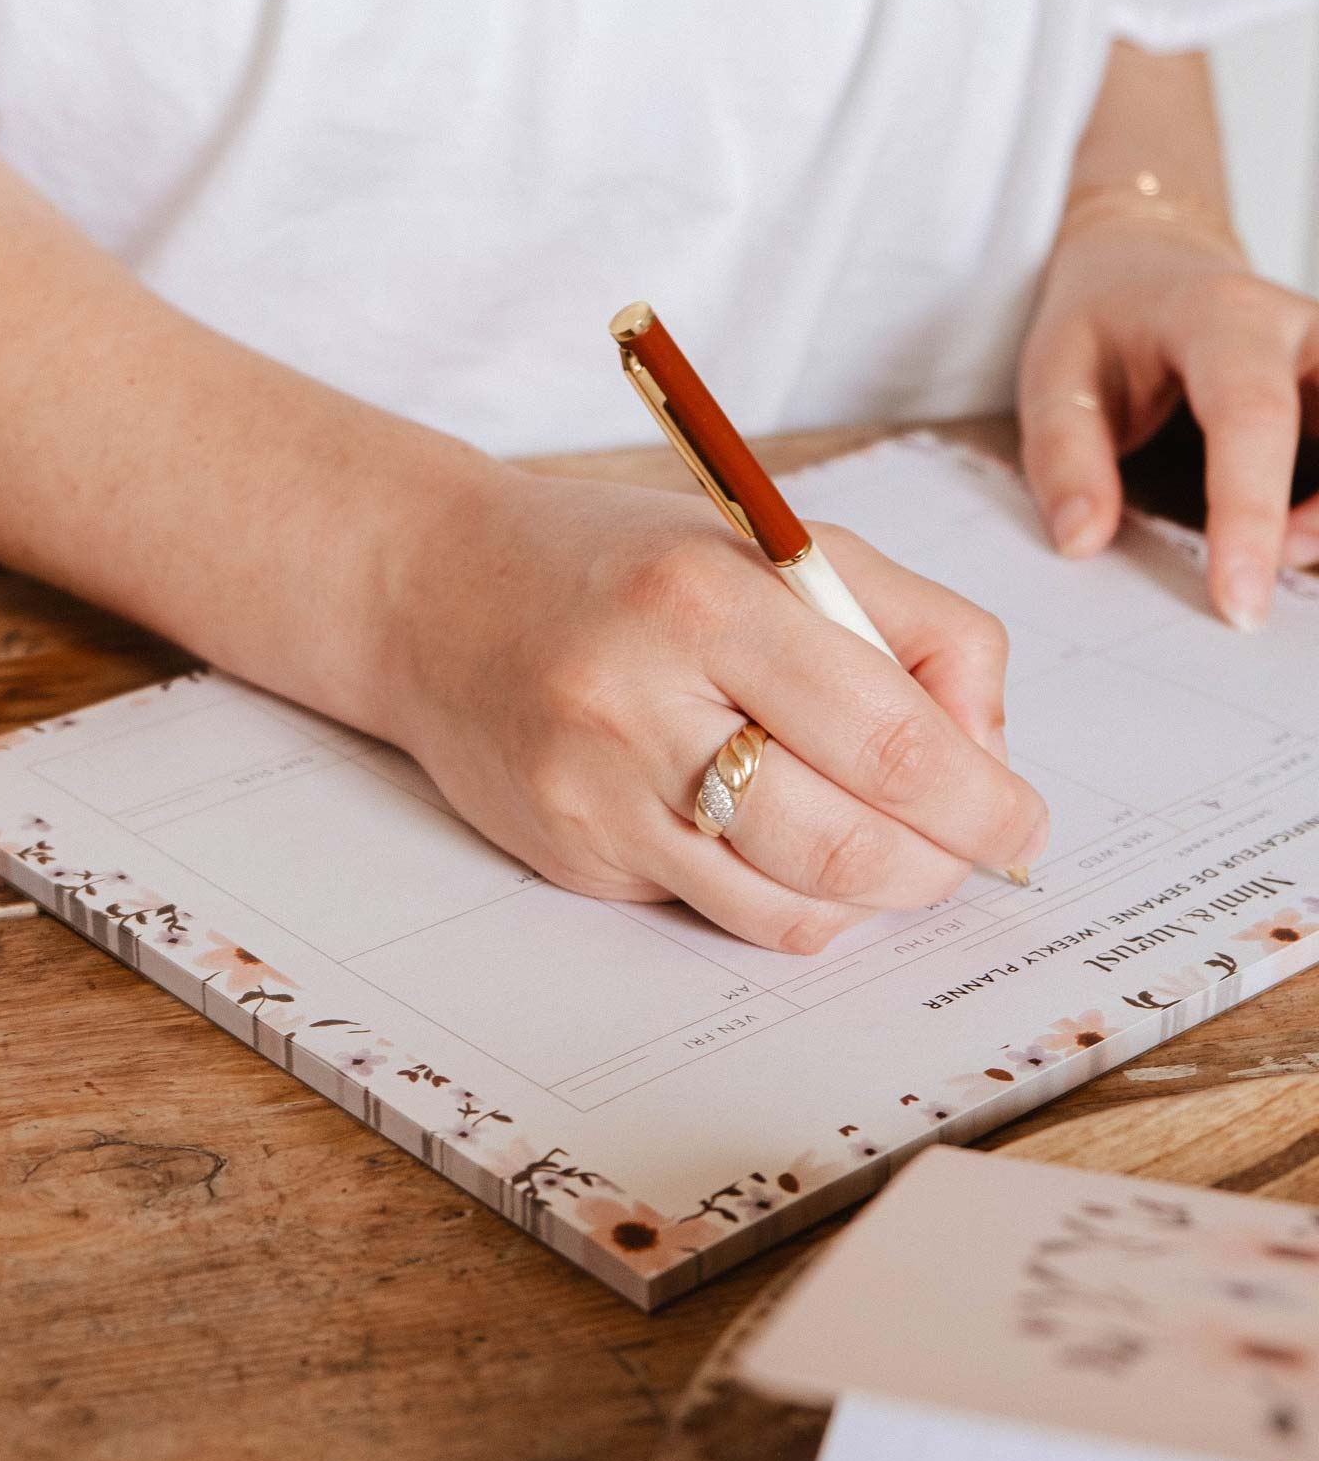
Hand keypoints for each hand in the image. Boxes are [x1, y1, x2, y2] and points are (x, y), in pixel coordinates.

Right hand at [379, 466, 1048, 951]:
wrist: (438, 594)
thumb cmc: (629, 565)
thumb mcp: (779, 544)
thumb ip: (911, 627)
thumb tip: (987, 755)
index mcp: (711, 599)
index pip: (887, 736)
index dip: (982, 801)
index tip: (1021, 820)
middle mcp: (643, 701)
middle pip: (849, 846)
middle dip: (940, 864)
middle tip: (969, 846)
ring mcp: (599, 795)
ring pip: (792, 909)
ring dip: (874, 896)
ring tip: (886, 847)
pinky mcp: (573, 859)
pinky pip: (721, 916)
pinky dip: (786, 899)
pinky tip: (785, 845)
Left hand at [1019, 218, 1318, 628]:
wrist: (1149, 263)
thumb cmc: (1103, 321)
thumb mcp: (1053, 373)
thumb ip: (1064, 457)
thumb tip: (1082, 541)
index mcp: (1222, 319)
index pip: (1253, 418)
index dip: (1251, 515)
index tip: (1240, 603)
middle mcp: (1299, 329)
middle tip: (1258, 581)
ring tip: (1276, 551)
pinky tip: (1294, 533)